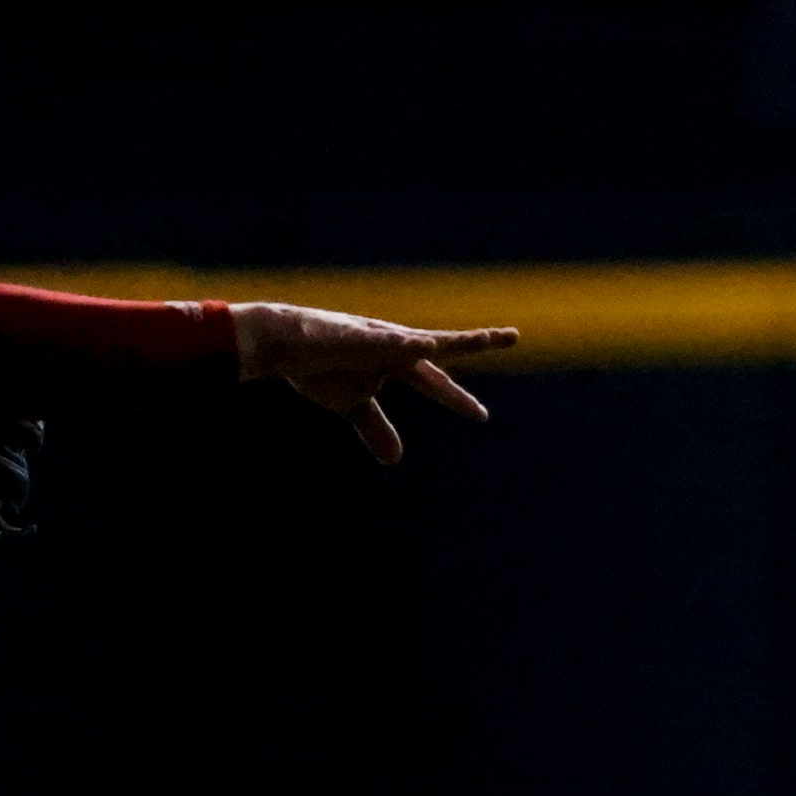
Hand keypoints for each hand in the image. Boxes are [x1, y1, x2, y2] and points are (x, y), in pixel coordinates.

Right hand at [229, 302, 516, 463]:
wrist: (280, 343)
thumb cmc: (317, 366)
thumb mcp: (352, 404)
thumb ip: (377, 428)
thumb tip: (395, 459)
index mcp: (395, 362)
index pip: (435, 384)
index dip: (458, 400)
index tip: (482, 416)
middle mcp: (394, 346)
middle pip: (443, 348)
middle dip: (476, 342)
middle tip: (515, 335)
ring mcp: (378, 339)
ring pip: (422, 340)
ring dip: (452, 341)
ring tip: (484, 339)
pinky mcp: (356, 336)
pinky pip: (384, 342)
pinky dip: (404, 345)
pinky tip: (423, 346)